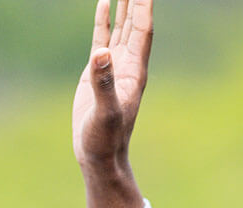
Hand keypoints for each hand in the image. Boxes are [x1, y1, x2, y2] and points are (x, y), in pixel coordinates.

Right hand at [72, 0, 151, 207]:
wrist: (100, 156)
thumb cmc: (105, 139)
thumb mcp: (104, 111)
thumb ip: (103, 83)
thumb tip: (102, 53)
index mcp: (134, 71)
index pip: (143, 30)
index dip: (144, 7)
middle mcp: (128, 65)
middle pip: (136, 23)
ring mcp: (114, 66)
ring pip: (122, 27)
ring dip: (124, 4)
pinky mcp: (98, 72)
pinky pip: (103, 38)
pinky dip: (104, 20)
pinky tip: (104, 4)